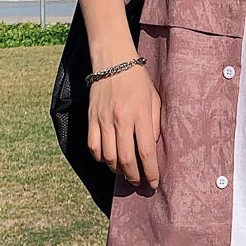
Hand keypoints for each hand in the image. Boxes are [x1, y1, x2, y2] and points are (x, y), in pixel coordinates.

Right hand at [87, 63, 161, 188]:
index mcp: (140, 114)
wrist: (113, 62)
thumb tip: (152, 148)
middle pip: (126, 159)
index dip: (151, 171)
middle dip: (134, 176)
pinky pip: (93, 147)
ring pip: (108, 157)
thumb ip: (155, 124)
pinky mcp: (91, 119)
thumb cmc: (138, 81)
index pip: (146, 151)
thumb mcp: (155, 99)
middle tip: (139, 182)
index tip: (154, 183)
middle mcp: (121, 119)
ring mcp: (103, 120)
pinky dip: (100, 158)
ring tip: (125, 172)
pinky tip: (108, 159)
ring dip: (117, 170)